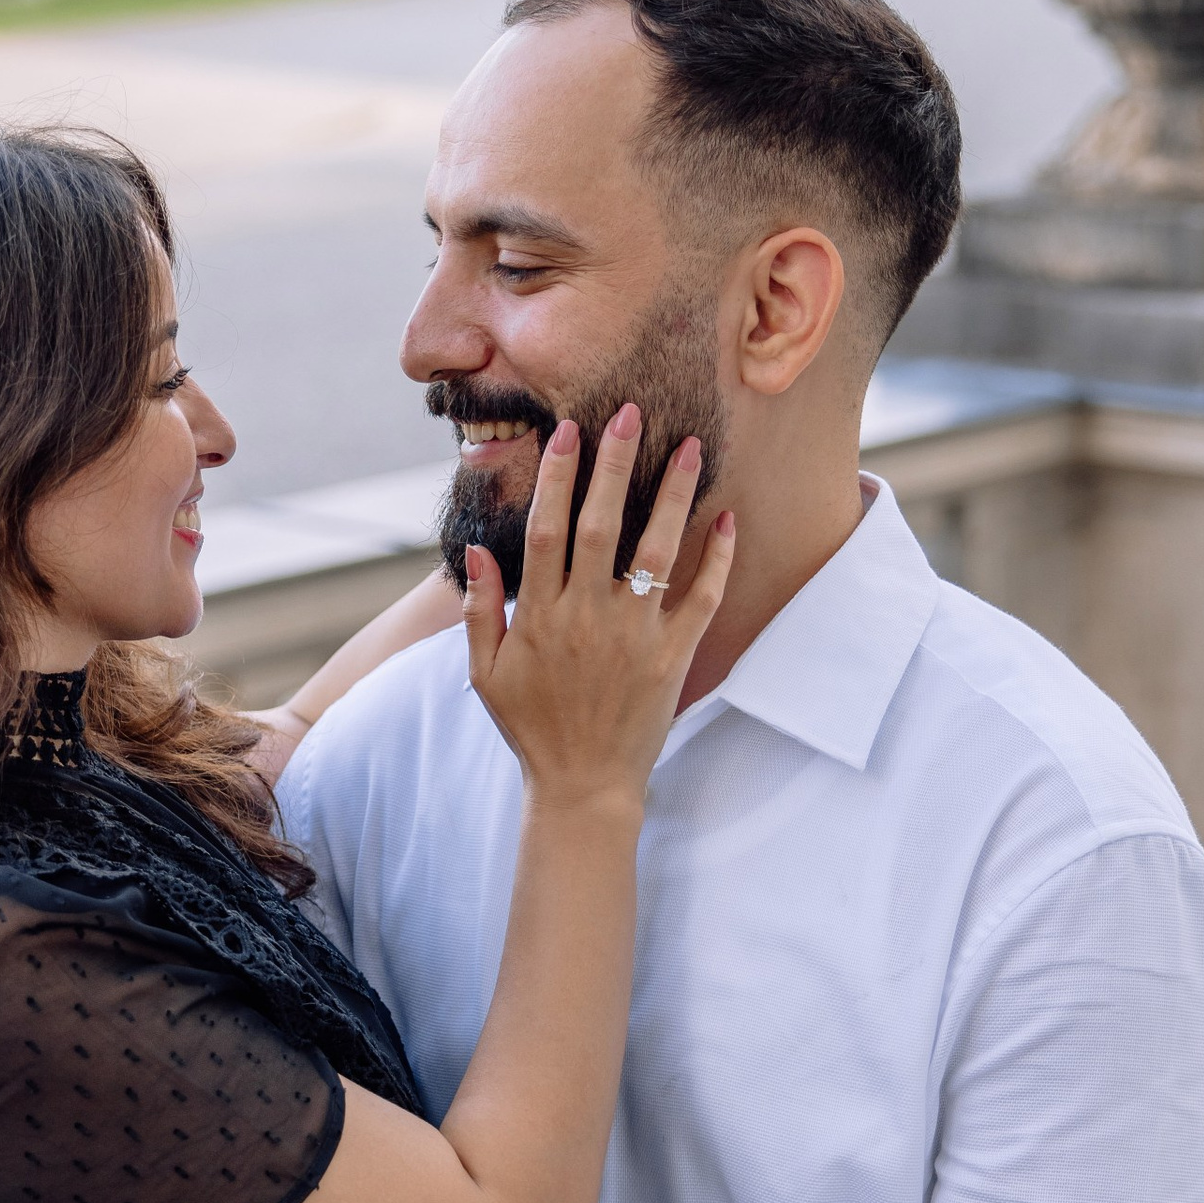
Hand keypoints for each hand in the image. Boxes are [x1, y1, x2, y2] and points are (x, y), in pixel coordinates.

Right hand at [465, 409, 729, 812]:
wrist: (583, 788)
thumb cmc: (531, 728)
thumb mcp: (486, 674)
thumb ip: (481, 610)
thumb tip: (476, 552)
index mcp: (540, 616)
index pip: (547, 529)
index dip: (556, 477)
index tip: (568, 432)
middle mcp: (588, 617)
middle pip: (600, 525)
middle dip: (615, 465)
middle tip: (631, 414)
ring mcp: (635, 635)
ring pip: (656, 551)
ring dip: (672, 495)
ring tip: (689, 446)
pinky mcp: (674, 657)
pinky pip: (703, 599)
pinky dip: (718, 558)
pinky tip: (727, 517)